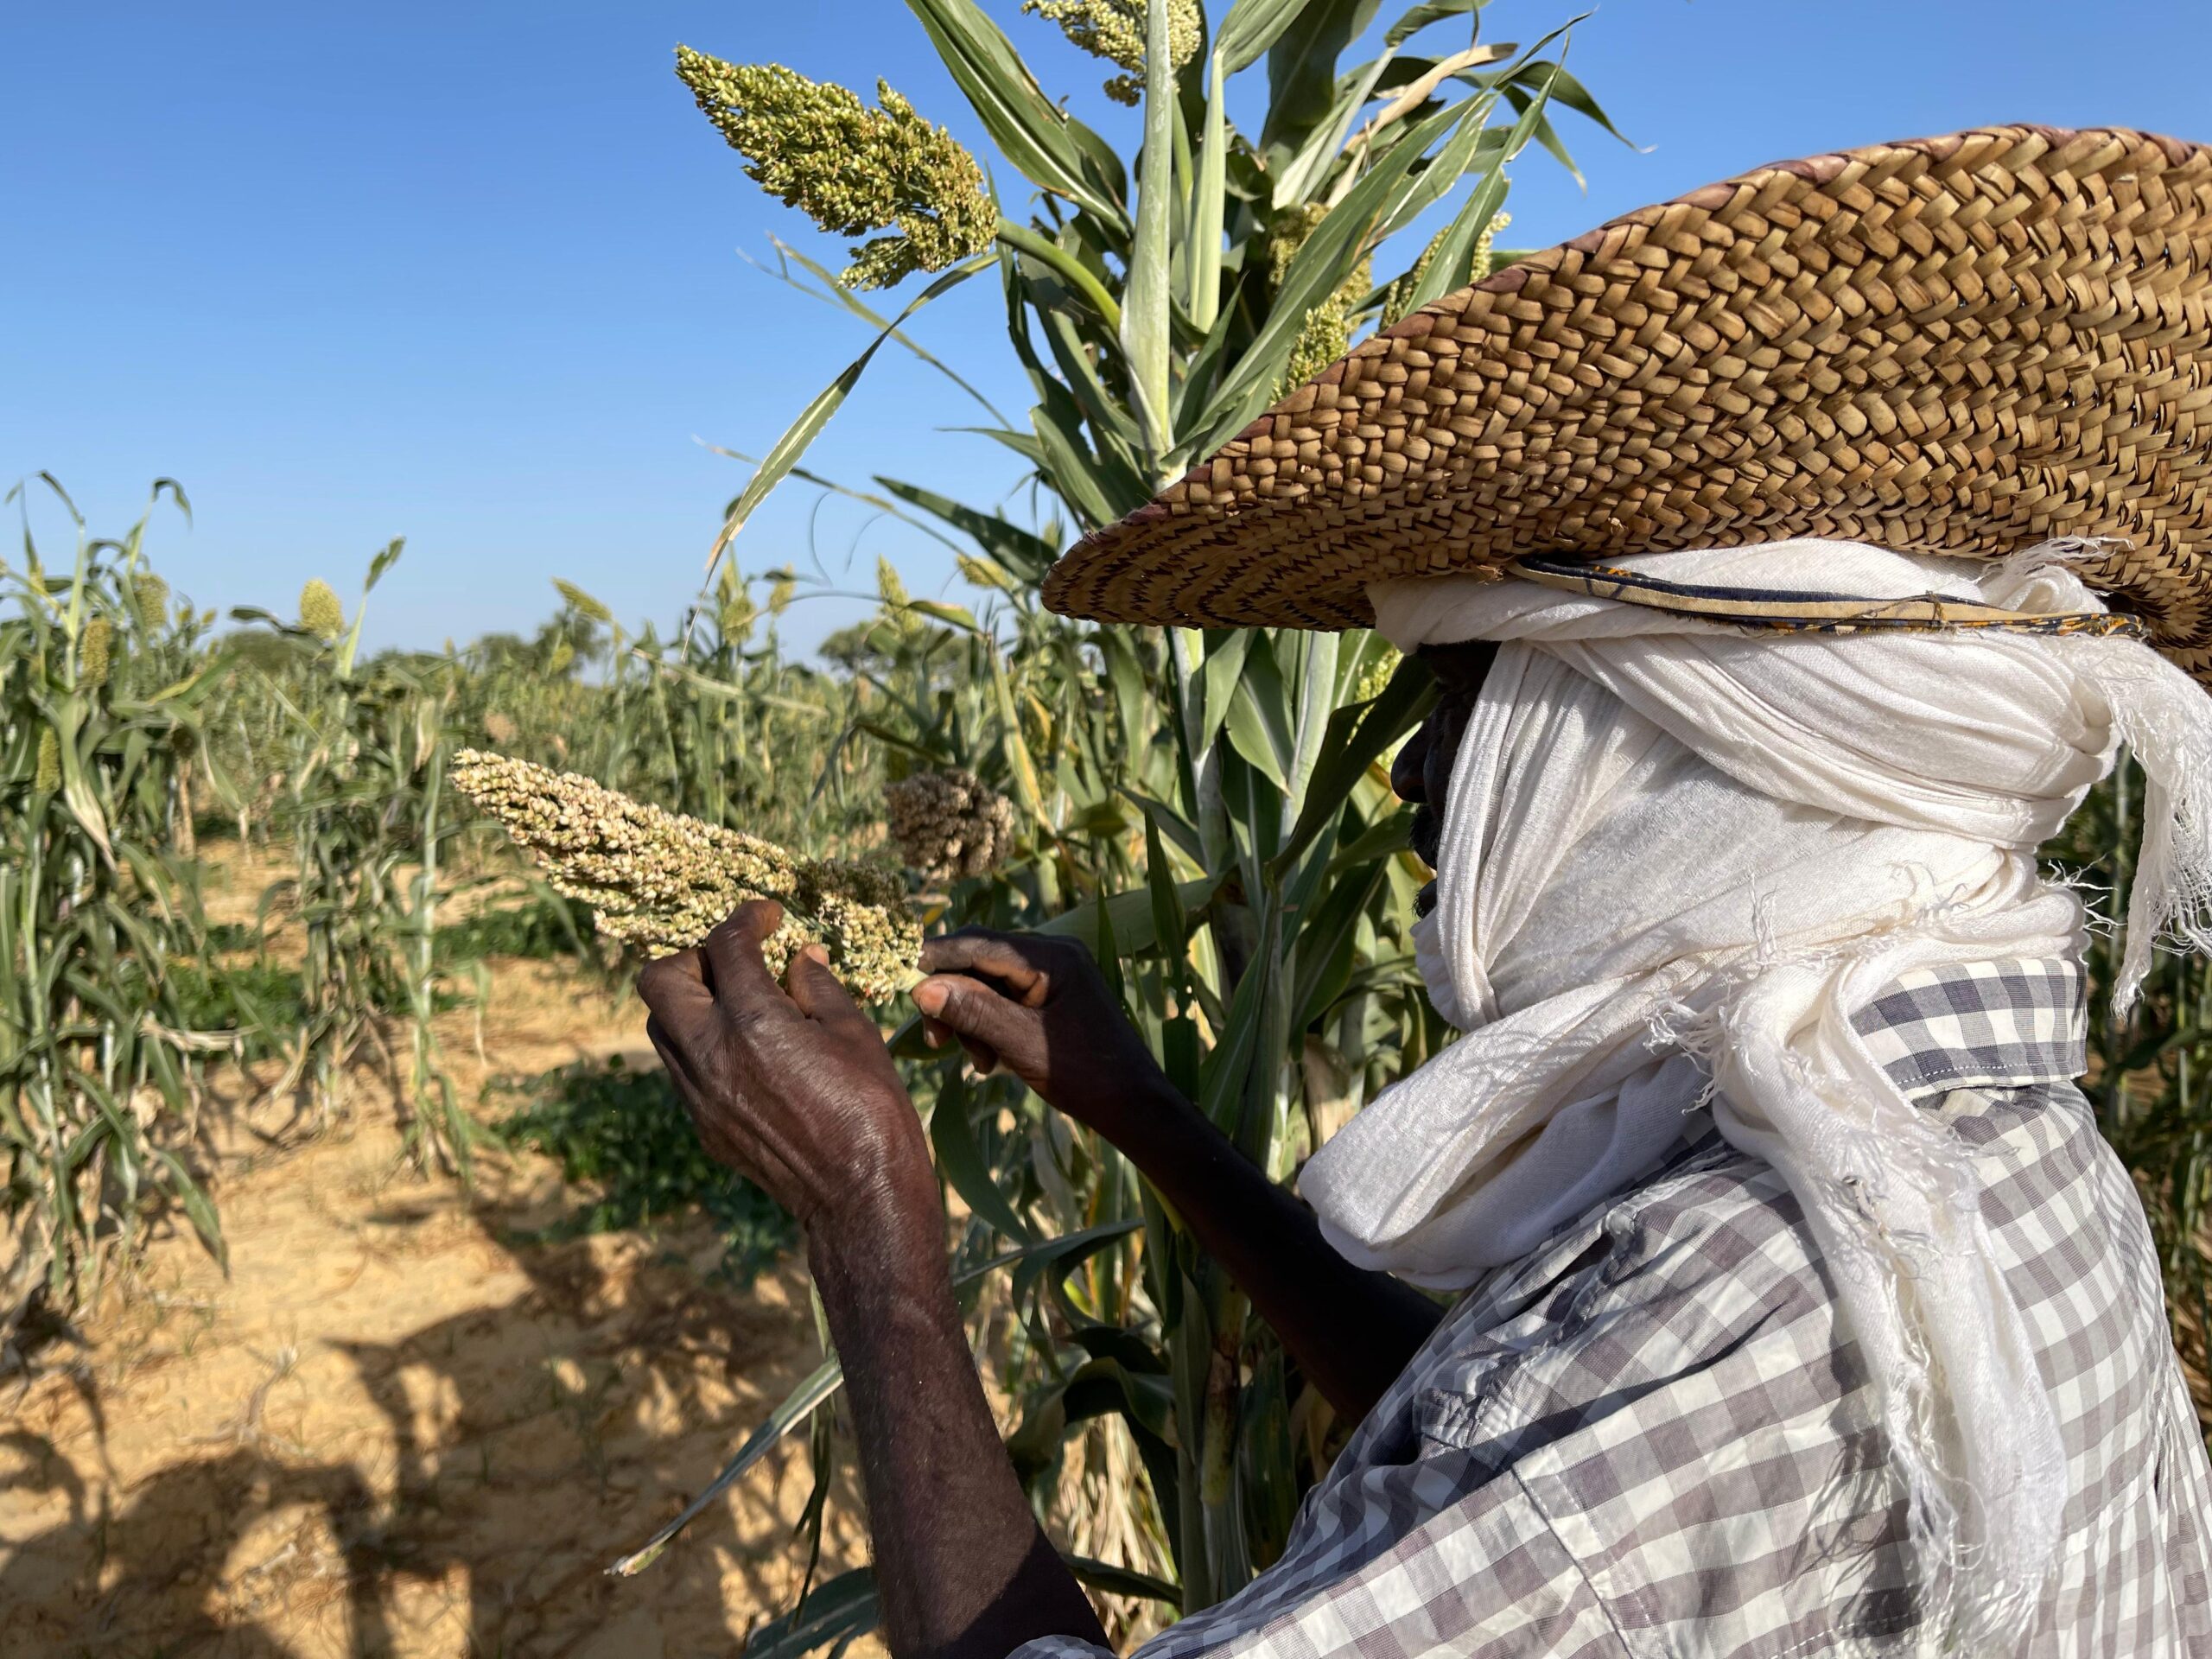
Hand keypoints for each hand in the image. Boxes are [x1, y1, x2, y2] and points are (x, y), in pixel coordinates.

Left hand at [637, 899, 933, 1231]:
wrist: (858, 1194)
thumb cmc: (871, 1107)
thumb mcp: (853, 1033)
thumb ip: (817, 987)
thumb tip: (801, 956)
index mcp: (753, 1020)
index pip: (727, 945)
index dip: (747, 918)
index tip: (769, 917)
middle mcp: (710, 1053)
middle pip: (661, 980)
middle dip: (696, 957)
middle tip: (739, 960)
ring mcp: (699, 1093)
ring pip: (662, 1026)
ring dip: (692, 1002)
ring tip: (739, 1004)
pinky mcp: (704, 1124)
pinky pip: (683, 1068)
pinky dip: (703, 1044)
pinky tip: (748, 1051)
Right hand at [911, 929, 1176, 1138]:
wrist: (1131, 1104)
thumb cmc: (1083, 1073)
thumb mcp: (1020, 1043)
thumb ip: (972, 1012)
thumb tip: (921, 989)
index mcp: (1052, 956)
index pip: (979, 944)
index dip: (936, 958)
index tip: (898, 974)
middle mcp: (1052, 955)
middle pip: (980, 962)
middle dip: (953, 998)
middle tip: (935, 1038)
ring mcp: (1053, 975)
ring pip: (987, 985)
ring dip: (971, 1019)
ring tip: (979, 1061)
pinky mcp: (1050, 997)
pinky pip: (1004, 1000)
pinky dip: (988, 1026)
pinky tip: (990, 1060)